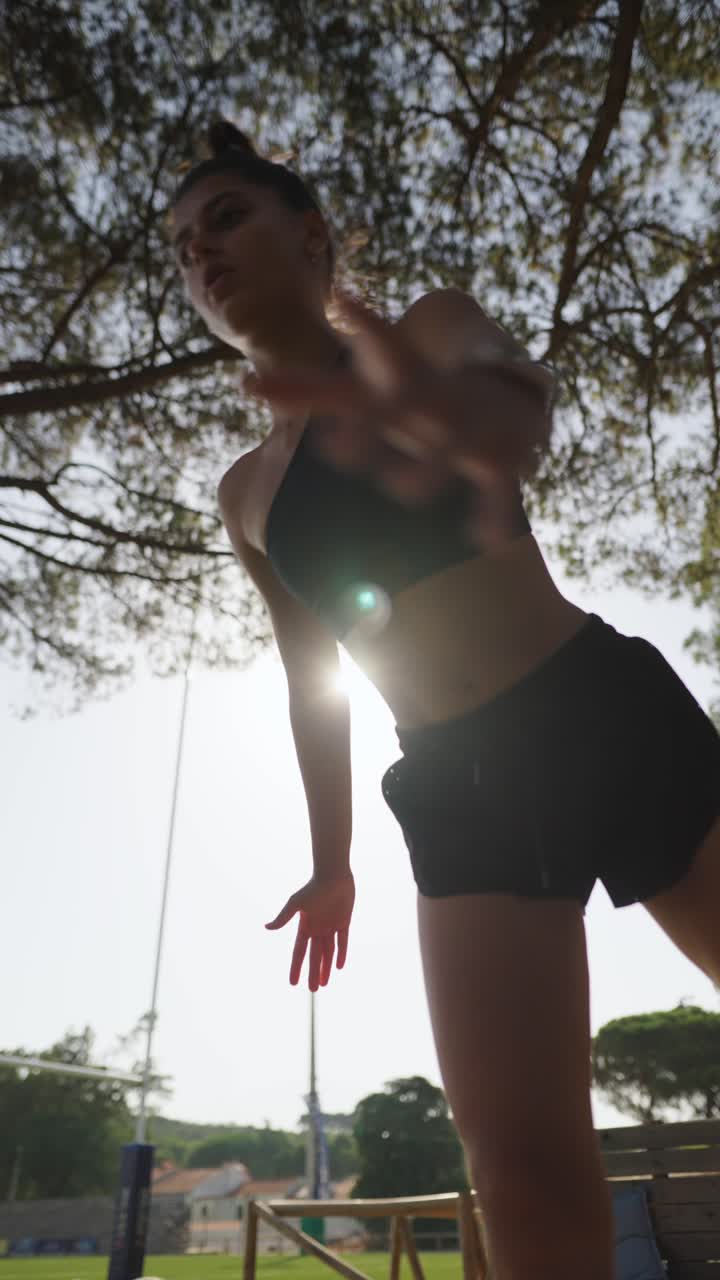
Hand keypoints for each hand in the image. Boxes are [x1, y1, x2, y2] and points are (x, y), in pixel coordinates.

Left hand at [243, 290, 550, 545]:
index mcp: (397, 380)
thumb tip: (245, 385)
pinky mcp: (500, 461)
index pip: (381, 347)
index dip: (365, 326)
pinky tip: (482, 538)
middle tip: (336, 447)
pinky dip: (492, 513)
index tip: (345, 299)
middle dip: (373, 423)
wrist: (497, 400)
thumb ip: (305, 392)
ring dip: (421, 473)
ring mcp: (466, 431)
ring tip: (399, 490)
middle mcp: (431, 401)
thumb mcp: (363, 392)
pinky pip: (497, 491)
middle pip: (405, 404)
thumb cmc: (411, 395)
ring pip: (445, 452)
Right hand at [265, 870, 354, 989]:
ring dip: (326, 967)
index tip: (292, 983)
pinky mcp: (344, 921)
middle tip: (312, 990)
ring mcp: (330, 926)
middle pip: (314, 956)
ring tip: (323, 984)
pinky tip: (339, 966)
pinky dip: (341, 953)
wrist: (333, 874)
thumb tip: (266, 927)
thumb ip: (283, 918)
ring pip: (328, 952)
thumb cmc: (313, 887)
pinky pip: (342, 941)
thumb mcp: (296, 903)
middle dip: (313, 973)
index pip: (299, 952)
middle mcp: (317, 929)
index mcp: (304, 926)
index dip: (296, 967)